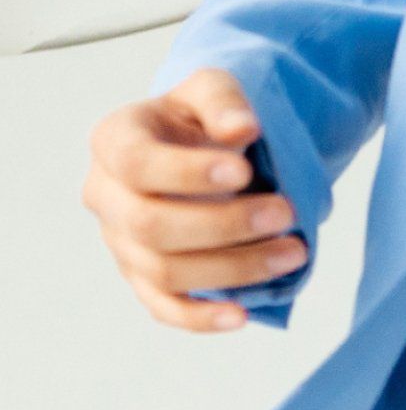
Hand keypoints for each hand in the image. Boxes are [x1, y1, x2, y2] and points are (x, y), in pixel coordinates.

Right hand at [82, 67, 307, 332]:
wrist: (204, 151)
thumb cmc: (204, 119)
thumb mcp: (214, 90)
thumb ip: (224, 101)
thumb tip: (242, 127)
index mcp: (115, 142)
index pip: (137, 164)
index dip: (187, 173)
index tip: (244, 171)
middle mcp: (107, 196)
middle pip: (150, 225)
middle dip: (225, 225)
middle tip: (287, 213)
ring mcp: (122, 243)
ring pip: (164, 272)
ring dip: (233, 268)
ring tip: (294, 252)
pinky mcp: (145, 279)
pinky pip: (164, 308)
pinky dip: (201, 318)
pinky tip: (243, 315)